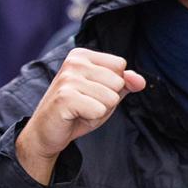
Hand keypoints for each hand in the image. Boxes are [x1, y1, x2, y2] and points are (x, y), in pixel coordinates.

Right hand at [15, 48, 144, 185]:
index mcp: (81, 56)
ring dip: (99, 111)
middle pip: (118, 82)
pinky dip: (92, 118)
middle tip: (85, 105)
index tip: (92, 93)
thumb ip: (125, 84)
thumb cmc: (77, 111)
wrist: (47, 132)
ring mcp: (67, 78)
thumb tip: (140, 80)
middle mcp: (73, 62)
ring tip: (80, 111)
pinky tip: (75, 116)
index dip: (112, 85)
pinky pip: (100, 110)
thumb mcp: (105, 95)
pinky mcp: (64, 97)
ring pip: (111, 98)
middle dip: (107, 100)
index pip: (120, 66)